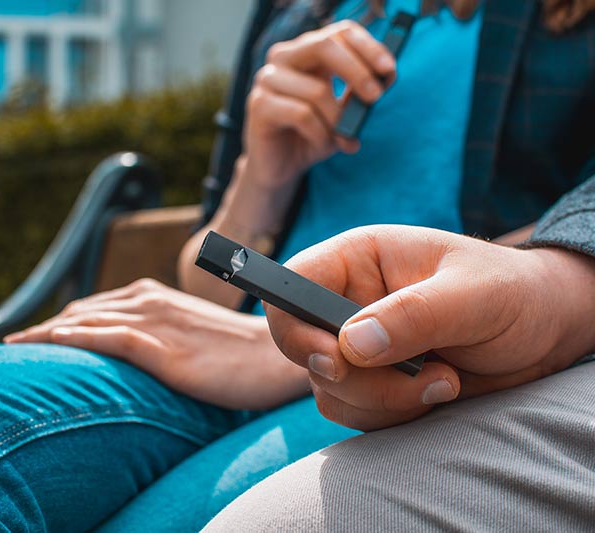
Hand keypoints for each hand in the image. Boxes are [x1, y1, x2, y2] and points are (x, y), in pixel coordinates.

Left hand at [5, 278, 308, 409]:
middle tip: (10, 345)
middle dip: (42, 328)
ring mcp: (156, 322)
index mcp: (152, 296)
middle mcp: (148, 301)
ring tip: (13, 347)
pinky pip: (112, 339)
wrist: (275, 355)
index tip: (28, 338)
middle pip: (80, 312)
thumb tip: (131, 350)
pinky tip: (51, 344)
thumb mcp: (189, 334)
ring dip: (46, 334)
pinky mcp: (165, 349)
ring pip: (88, 322)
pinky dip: (79, 338)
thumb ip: (158, 333)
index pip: (91, 308)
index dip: (56, 322)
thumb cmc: (235, 350)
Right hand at [244, 20, 395, 186]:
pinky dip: (320, 133)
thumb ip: (360, 92)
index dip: (367, 47)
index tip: (388, 69)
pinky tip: (322, 144)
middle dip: (356, 72)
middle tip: (375, 98)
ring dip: (338, 120)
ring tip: (346, 139)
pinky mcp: (259, 105)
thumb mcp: (343, 112)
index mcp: (307, 51)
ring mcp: (267, 79)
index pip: (339, 32)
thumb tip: (385, 76)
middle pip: (324, 46)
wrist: (280, 167)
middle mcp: (284, 57)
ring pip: (316, 90)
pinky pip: (301, 114)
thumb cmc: (312, 134)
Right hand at [265, 225, 594, 430]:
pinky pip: (353, 412)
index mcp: (358, 261)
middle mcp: (348, 302)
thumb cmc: (514, 293)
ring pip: (329, 389)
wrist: (545, 332)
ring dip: (384, 400)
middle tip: (424, 376)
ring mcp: (357, 345)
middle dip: (360, 379)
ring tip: (445, 381)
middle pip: (306, 350)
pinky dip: (392, 416)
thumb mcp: (475, 295)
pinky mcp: (372, 381)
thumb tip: (353, 344)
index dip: (296, 326)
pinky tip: (437, 392)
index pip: (293, 287)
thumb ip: (414, 314)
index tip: (336, 360)